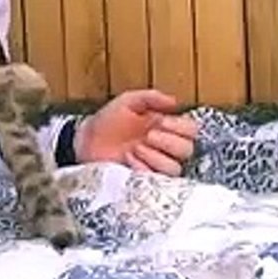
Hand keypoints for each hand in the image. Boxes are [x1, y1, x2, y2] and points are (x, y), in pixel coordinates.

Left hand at [73, 89, 198, 175]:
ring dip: (155, 156)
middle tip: (147, 135)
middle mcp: (164, 148)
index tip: (159, 121)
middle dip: (168, 141)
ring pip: (175, 168)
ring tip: (134, 148)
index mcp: (165, 127)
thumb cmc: (107, 121)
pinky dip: (142, 167)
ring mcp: (155, 165)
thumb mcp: (128, 101)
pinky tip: (128, 159)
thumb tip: (175, 102)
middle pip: (188, 150)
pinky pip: (156, 180)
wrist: (86, 142)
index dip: (180, 126)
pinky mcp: (144, 181)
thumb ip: (151, 97)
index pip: (191, 130)